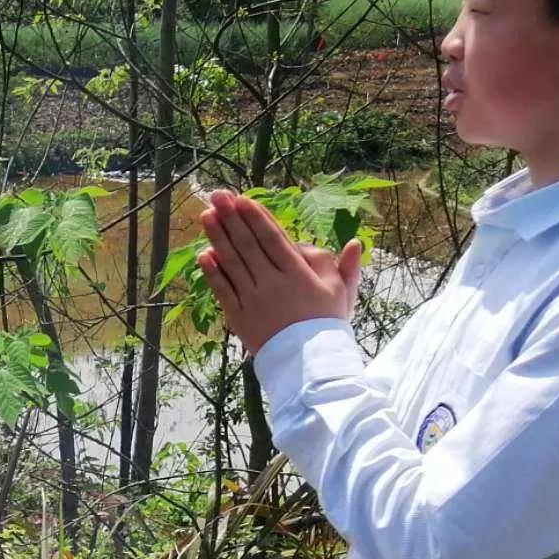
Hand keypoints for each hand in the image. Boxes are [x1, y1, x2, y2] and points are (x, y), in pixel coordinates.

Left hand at [194, 189, 364, 355]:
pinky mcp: (239, 317)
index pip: (273, 238)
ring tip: (206, 215)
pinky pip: (224, 291)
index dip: (256, 217)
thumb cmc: (326, 324)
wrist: (308, 364)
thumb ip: (347, 267)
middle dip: (231, 217)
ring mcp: (253, 300)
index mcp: (297, 274)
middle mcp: (273, 283)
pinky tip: (204, 254)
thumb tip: (354, 242)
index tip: (242, 199)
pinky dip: (213, 273)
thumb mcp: (342, 294)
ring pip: (232, 263)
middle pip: (248, 245)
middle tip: (217, 195)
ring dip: (217, 237)